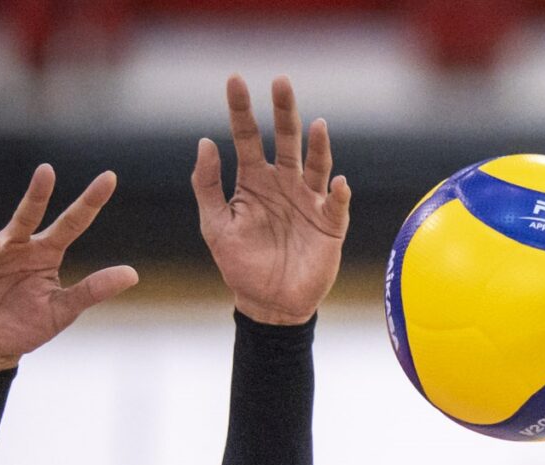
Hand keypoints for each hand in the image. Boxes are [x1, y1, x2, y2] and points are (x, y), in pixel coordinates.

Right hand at [0, 165, 139, 371]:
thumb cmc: (26, 325)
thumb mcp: (62, 310)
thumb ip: (93, 290)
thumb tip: (133, 274)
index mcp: (44, 253)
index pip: (71, 224)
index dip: (90, 202)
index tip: (110, 177)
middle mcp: (15, 247)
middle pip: (28, 216)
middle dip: (37, 195)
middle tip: (47, 171)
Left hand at [194, 74, 351, 325]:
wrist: (268, 304)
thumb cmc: (239, 265)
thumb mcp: (215, 225)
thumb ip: (207, 185)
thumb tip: (205, 142)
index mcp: (253, 180)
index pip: (246, 136)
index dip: (241, 109)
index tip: (234, 80)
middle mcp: (283, 182)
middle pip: (286, 138)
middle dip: (283, 111)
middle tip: (280, 81)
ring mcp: (309, 201)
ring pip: (316, 164)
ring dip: (317, 144)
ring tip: (316, 124)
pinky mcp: (330, 224)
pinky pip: (337, 204)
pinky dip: (339, 193)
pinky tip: (338, 182)